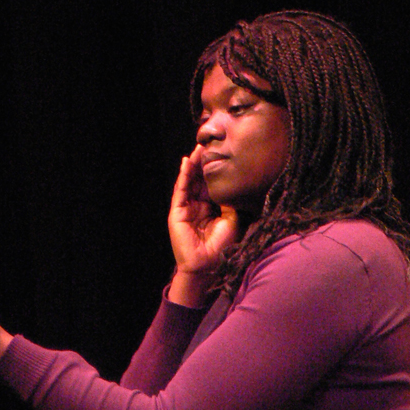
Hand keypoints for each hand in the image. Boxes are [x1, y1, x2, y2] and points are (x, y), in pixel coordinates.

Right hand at [167, 145, 239, 305]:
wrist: (207, 264)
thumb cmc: (221, 246)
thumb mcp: (232, 219)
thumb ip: (231, 201)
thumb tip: (233, 182)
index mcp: (210, 208)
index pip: (212, 184)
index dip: (216, 170)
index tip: (223, 154)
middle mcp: (197, 206)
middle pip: (200, 180)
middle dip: (204, 163)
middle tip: (210, 144)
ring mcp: (185, 208)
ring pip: (189, 181)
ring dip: (194, 165)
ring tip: (199, 148)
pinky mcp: (177, 212)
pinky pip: (180, 190)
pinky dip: (184, 176)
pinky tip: (187, 162)